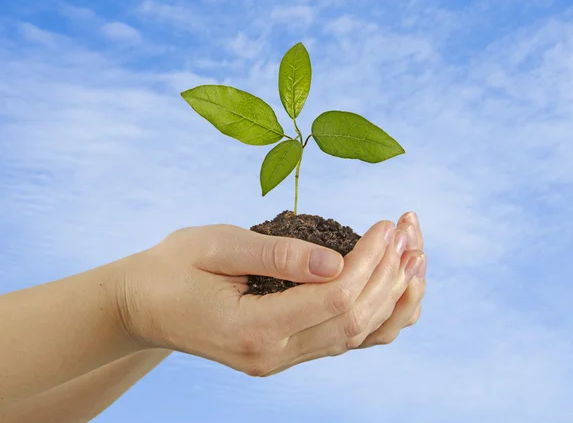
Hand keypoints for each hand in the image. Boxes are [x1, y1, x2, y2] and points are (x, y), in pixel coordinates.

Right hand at [116, 215, 423, 375]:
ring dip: (394, 296)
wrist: (145, 306)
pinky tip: (397, 286)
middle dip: (390, 273)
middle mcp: (273, 355)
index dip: (369, 260)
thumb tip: (337, 262)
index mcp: (252, 329)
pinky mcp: (287, 352)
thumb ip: (275, 255)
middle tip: (409, 230)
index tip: (387, 223)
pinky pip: (346, 340)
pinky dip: (378, 315)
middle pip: (355, 320)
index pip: (333, 298)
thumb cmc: (173, 268)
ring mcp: (282, 359)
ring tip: (417, 256)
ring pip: (358, 337)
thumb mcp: (215, 246)